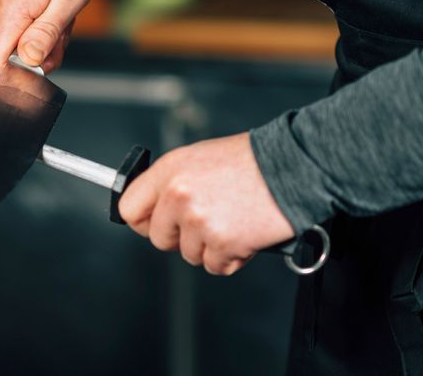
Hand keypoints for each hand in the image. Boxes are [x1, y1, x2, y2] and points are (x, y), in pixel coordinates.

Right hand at [0, 0, 98, 74]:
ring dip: (41, 37)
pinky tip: (50, 5)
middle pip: (9, 56)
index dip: (22, 71)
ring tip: (59, 10)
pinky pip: (15, 27)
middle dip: (40, 52)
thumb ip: (46, 33)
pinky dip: (36, 24)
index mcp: (9, 10)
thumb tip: (27, 61)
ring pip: (14, 42)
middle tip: (63, 26)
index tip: (48, 59)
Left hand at [118, 133, 294, 275]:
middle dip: (180, 237)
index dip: (143, 220)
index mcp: (169, 170)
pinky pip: (216, 266)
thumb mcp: (200, 157)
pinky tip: (245, 233)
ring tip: (232, 220)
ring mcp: (199, 220)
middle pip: (158, 238)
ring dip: (210, 246)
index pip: (130, 207)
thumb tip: (157, 207)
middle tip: (205, 223)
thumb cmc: (252, 161)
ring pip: (189, 254)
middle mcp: (178, 195)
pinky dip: (232, 257)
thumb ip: (173, 182)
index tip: (153, 223)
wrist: (292, 167)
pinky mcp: (223, 243)